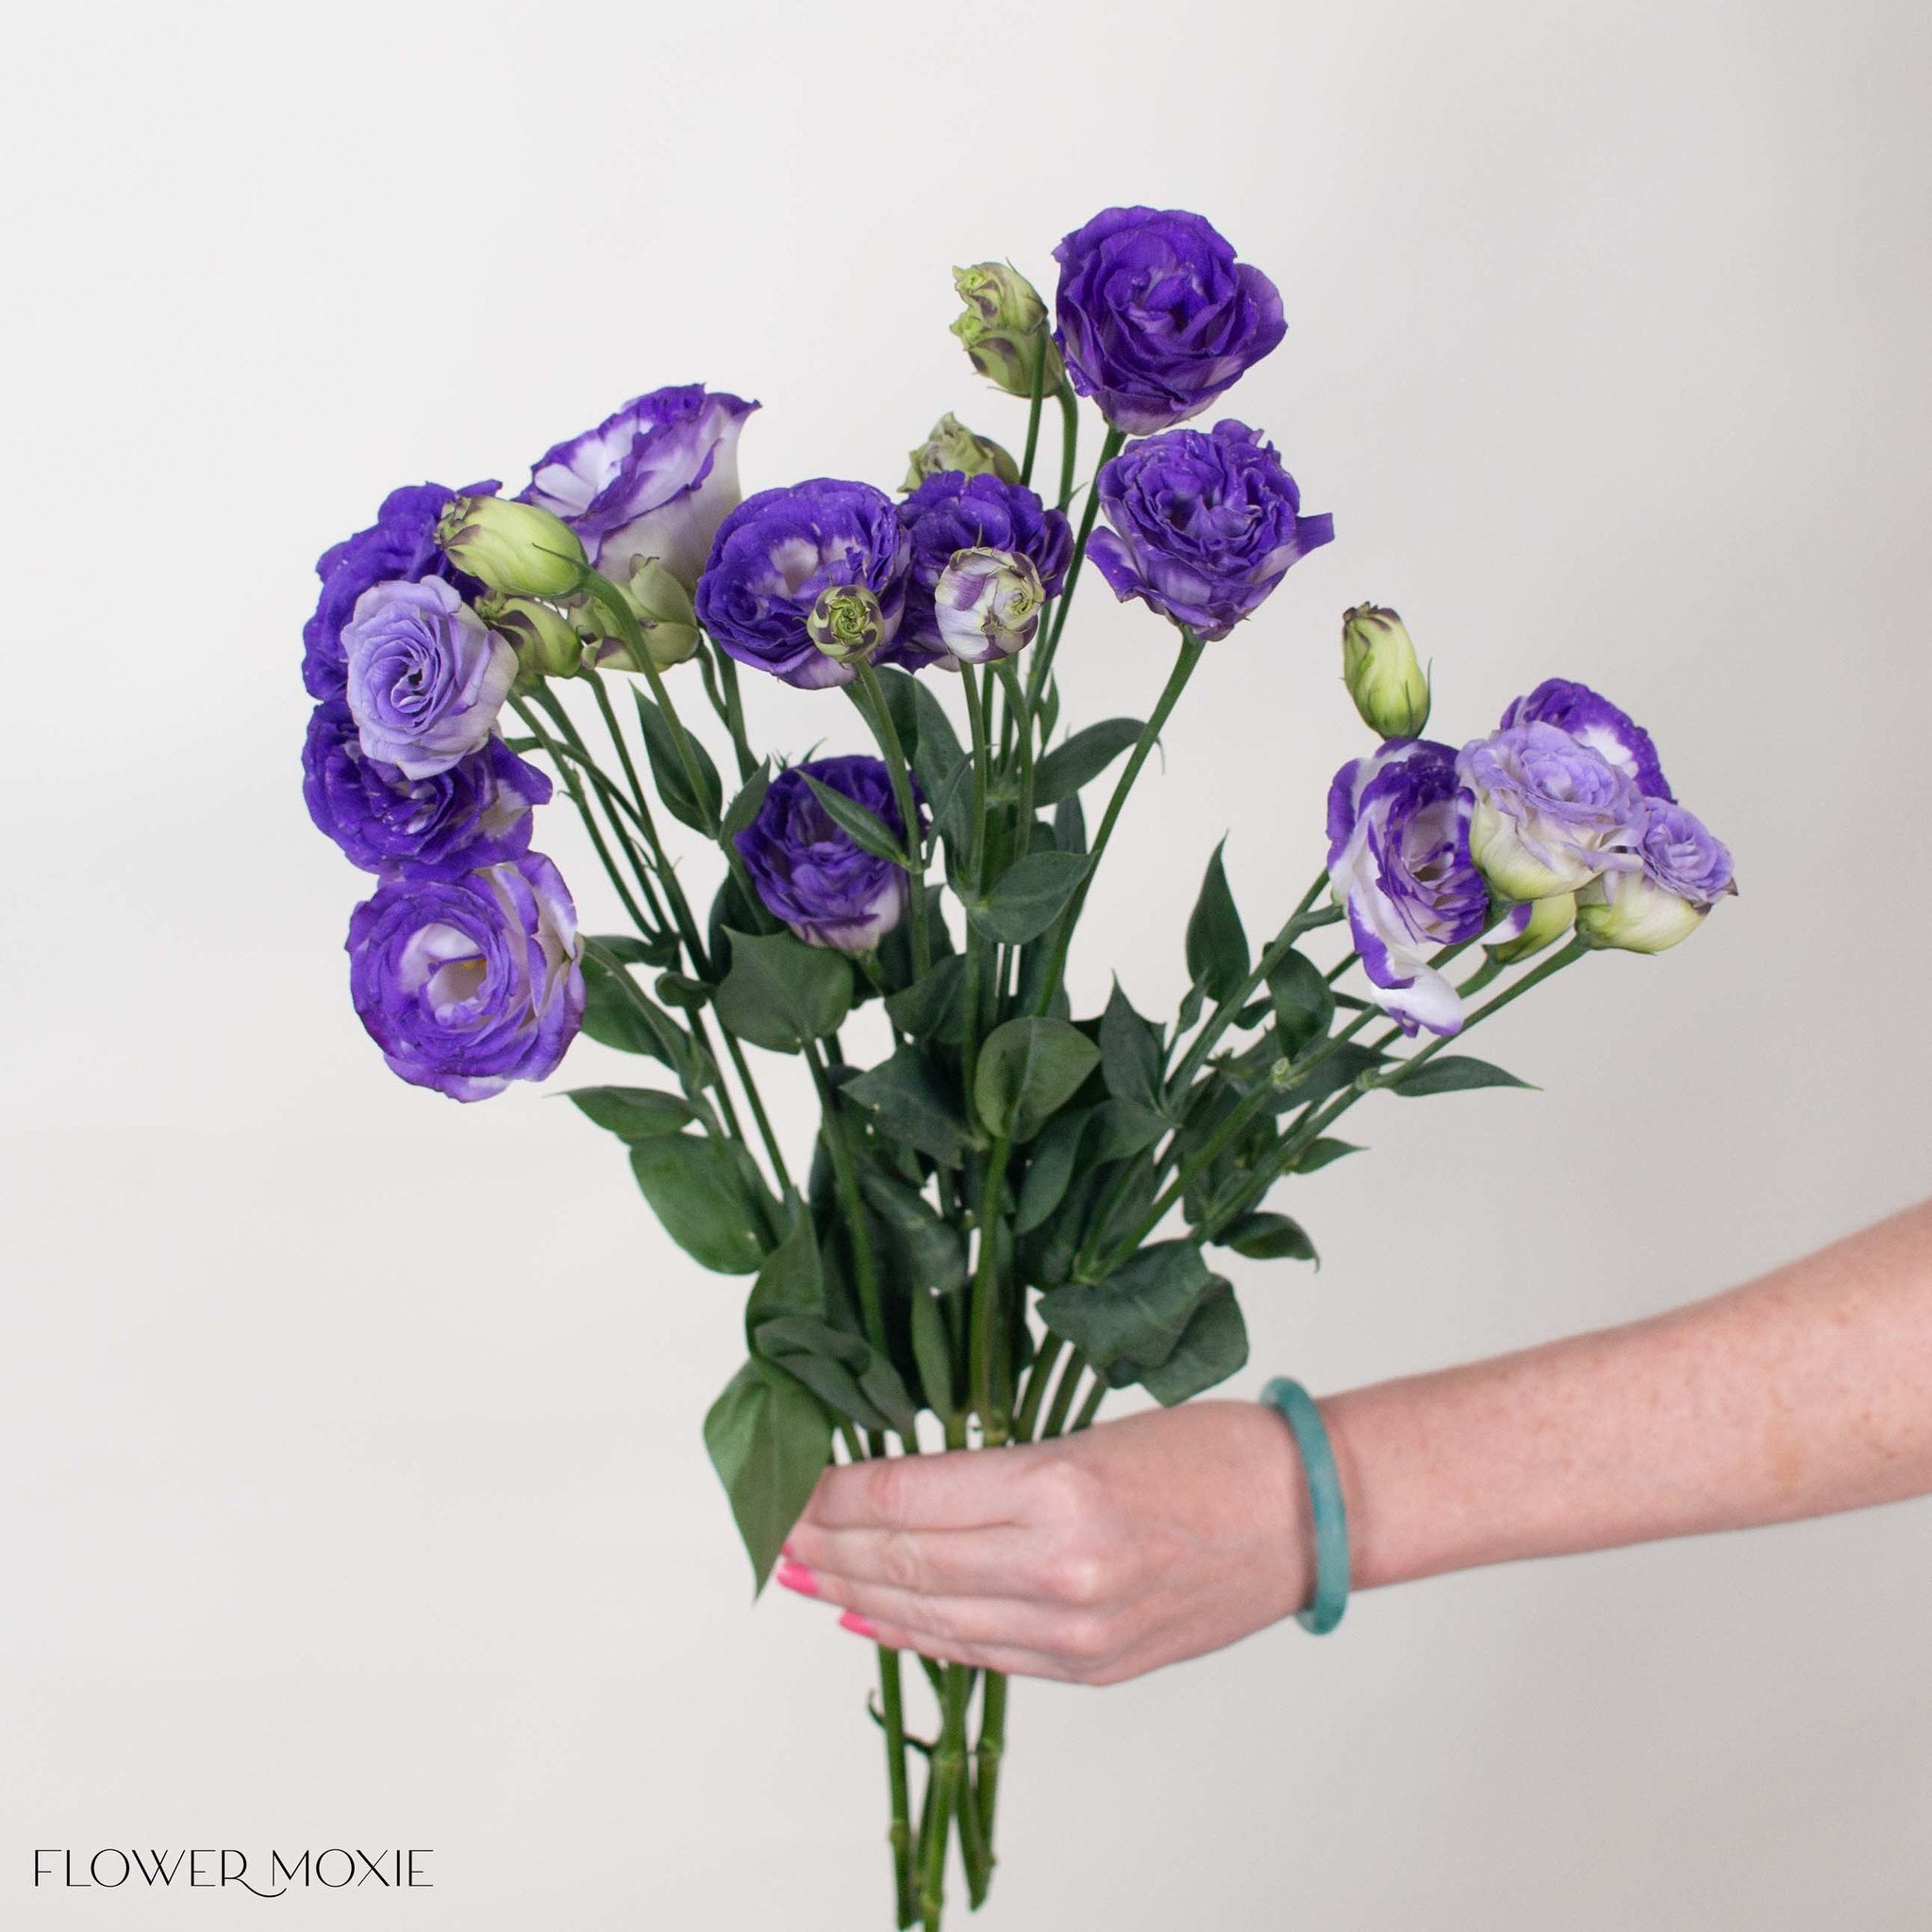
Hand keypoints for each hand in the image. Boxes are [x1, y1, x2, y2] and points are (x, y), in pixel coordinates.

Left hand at [777, 1400, 1313, 1684]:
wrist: (1305, 1517)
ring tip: (803, 1578)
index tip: (791, 1482)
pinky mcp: (1092, 1668)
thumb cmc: (1209, 1453)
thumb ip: (997, 1476)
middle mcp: (1059, 1568)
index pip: (908, 1495)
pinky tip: (873, 1624)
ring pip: (932, 1618)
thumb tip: (902, 1491)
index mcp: (1057, 1487)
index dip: (836, 1494)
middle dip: (827, 1548)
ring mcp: (1075, 1631)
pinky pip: (982, 1658)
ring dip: (857, 1598)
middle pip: (906, 1562)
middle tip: (771, 1532)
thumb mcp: (1088, 1435)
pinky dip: (919, 1641)